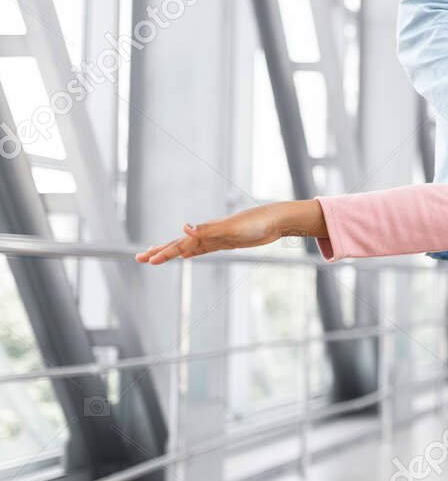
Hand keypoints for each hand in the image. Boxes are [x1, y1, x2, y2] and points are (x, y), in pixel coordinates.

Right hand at [135, 202, 312, 264]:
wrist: (275, 220)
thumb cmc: (255, 222)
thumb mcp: (231, 228)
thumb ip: (207, 228)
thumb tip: (182, 228)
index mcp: (206, 232)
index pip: (179, 244)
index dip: (163, 253)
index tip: (147, 260)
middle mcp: (207, 234)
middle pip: (178, 245)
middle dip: (160, 252)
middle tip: (139, 258)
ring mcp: (216, 238)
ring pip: (188, 247)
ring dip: (172, 252)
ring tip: (156, 256)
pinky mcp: (226, 242)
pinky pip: (204, 249)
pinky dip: (193, 252)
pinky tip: (187, 255)